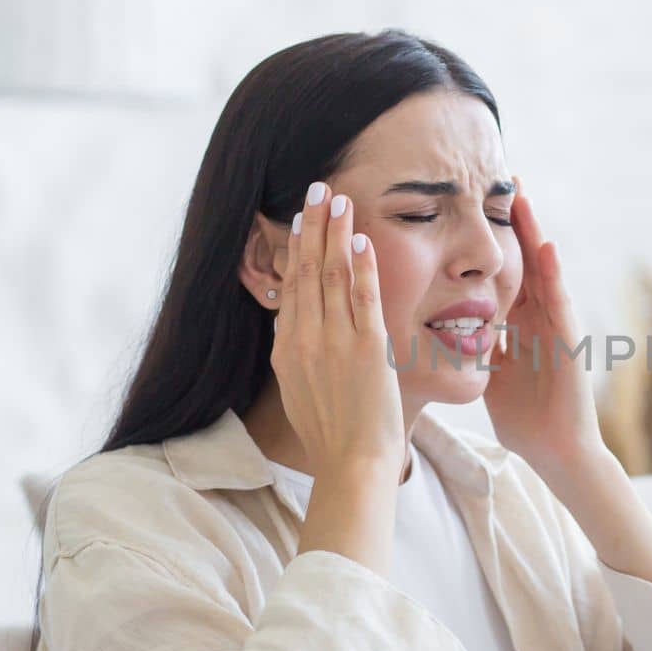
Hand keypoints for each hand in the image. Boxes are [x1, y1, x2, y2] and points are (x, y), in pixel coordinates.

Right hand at [272, 180, 403, 481]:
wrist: (351, 463)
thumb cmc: (332, 435)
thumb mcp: (300, 390)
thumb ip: (298, 354)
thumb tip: (298, 327)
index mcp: (286, 349)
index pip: (291, 286)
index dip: (296, 248)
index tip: (300, 219)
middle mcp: (304, 339)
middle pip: (307, 270)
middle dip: (312, 225)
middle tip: (318, 187)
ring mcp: (333, 342)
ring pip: (332, 274)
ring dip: (335, 232)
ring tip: (339, 199)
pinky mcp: (365, 348)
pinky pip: (362, 296)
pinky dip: (361, 265)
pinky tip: (362, 238)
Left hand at [484, 177, 605, 481]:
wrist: (555, 451)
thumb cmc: (524, 417)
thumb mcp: (488, 372)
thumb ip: (471, 347)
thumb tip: (436, 331)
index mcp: (516, 323)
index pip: (497, 271)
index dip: (484, 239)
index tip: (466, 203)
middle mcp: (536, 317)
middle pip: (520, 257)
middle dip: (510, 220)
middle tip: (498, 176)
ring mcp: (555, 325)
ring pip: (541, 268)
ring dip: (533, 231)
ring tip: (521, 193)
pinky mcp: (568, 340)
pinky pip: (559, 300)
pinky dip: (552, 272)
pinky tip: (544, 245)